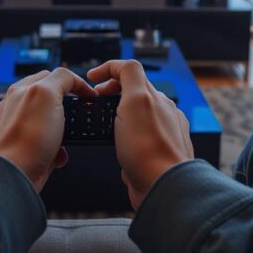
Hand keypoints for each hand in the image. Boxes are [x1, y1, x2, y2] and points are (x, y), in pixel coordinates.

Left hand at [0, 68, 96, 190]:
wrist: (11, 177)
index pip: (52, 76)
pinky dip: (54, 152)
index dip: (74, 84)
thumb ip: (60, 79)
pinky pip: (43, 147)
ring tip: (65, 142)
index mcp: (20, 90)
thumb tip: (70, 80)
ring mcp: (15, 131)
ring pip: (48, 125)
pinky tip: (56, 158)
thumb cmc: (26, 139)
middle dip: (67, 110)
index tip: (89, 96)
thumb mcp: (47, 94)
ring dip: (62, 133)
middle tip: (78, 118)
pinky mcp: (19, 152)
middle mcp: (14, 108)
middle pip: (50, 101)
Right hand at [88, 60, 191, 208]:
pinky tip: (114, 146)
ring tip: (101, 125)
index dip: (108, 69)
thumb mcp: (136, 99)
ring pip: (133, 116)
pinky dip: (122, 136)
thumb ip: (130, 75)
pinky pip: (136, 138)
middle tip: (94, 103)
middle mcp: (162, 113)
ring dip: (116, 115)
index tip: (91, 78)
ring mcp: (159, 134)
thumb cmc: (147, 148)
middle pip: (133, 91)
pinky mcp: (154, 154)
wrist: (161, 186)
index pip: (131, 70)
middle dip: (111, 92)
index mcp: (156, 97)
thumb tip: (121, 67)